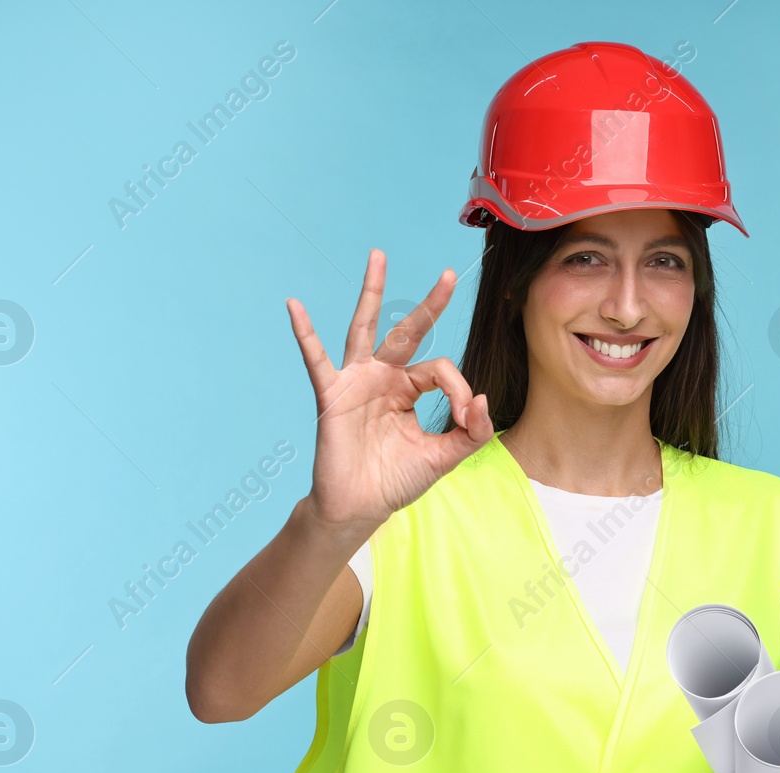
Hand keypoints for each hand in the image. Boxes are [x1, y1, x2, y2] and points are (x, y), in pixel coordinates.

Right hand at [287, 249, 494, 531]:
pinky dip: (305, 333)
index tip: (466, 417)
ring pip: (366, 328)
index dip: (460, 390)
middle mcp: (384, 378)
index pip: (441, 371)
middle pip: (409, 332)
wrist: (359, 508)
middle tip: (449, 274)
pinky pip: (316, 359)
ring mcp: (357, 381)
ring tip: (379, 257)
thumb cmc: (395, 481)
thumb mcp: (444, 457)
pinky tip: (294, 306)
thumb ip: (471, 432)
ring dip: (373, 292)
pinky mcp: (332, 394)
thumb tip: (484, 399)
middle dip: (430, 304)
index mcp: (409, 390)